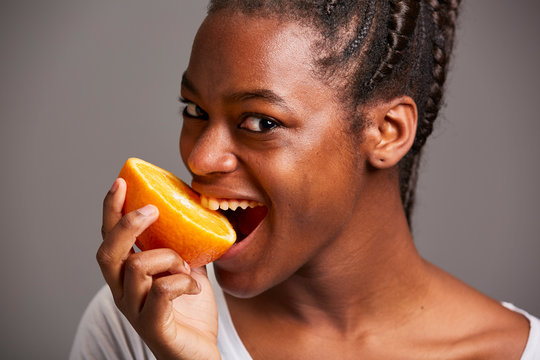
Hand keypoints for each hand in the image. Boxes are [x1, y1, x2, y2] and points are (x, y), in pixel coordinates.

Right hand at [97, 178, 219, 359]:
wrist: (199, 352)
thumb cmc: (189, 311)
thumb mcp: (187, 268)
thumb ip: (185, 245)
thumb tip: (197, 213)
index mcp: (127, 276)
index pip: (109, 238)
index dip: (112, 210)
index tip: (121, 182)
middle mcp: (123, 292)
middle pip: (108, 252)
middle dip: (128, 225)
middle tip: (152, 210)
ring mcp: (135, 310)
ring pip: (138, 267)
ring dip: (169, 259)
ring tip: (186, 268)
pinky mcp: (153, 326)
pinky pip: (161, 292)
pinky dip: (182, 282)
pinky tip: (194, 288)